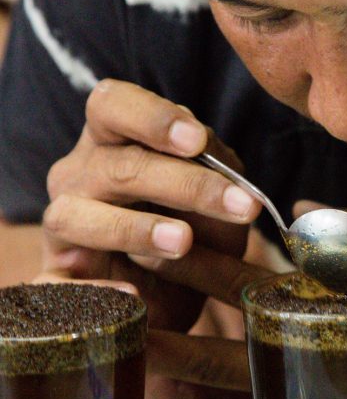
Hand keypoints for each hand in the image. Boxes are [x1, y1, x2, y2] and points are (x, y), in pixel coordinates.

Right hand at [39, 79, 262, 330]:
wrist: (182, 293)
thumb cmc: (201, 227)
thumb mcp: (220, 191)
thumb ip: (215, 165)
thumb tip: (205, 150)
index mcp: (114, 140)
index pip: (112, 104)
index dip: (151, 118)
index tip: (197, 140)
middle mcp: (80, 174)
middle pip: (118, 166)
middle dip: (184, 185)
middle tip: (240, 206)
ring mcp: (63, 225)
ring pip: (76, 216)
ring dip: (136, 228)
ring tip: (184, 242)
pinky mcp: (57, 277)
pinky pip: (54, 283)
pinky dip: (92, 288)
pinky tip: (132, 294)